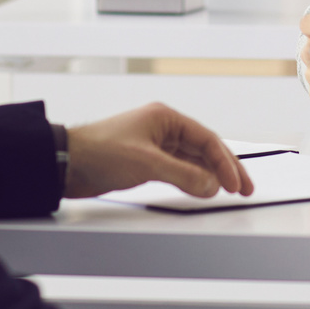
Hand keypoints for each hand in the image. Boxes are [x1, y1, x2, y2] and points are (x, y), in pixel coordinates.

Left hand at [61, 103, 252, 198]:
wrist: (65, 163)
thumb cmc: (98, 151)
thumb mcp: (147, 163)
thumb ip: (183, 175)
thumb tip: (211, 185)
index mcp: (165, 118)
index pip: (207, 140)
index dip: (226, 162)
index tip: (236, 183)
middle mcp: (162, 129)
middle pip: (204, 149)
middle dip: (225, 168)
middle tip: (244, 187)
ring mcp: (154, 145)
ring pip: (192, 160)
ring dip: (210, 175)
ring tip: (228, 190)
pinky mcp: (145, 161)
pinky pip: (178, 169)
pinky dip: (192, 180)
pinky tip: (201, 189)